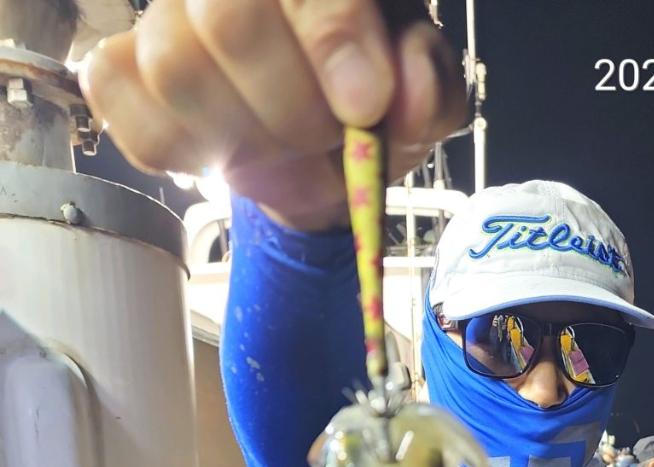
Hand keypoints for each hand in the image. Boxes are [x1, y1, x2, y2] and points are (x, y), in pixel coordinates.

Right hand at [80, 0, 466, 230]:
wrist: (325, 159)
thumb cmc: (373, 110)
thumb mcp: (422, 100)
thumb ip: (426, 86)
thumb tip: (404, 86)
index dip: (328, 35)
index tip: (362, 105)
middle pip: (225, 16)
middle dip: (290, 105)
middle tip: (327, 136)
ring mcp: (165, 15)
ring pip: (173, 68)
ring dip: (247, 137)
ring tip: (286, 145)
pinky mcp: (123, 69)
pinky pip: (129, 114)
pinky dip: (187, 153)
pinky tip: (228, 150)